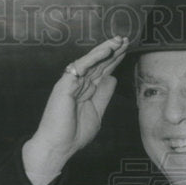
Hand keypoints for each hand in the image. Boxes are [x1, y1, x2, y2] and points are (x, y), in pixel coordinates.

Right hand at [22, 35, 128, 184]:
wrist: (59, 146)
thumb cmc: (74, 133)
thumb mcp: (97, 112)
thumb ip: (104, 95)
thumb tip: (112, 78)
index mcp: (86, 90)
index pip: (102, 70)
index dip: (114, 60)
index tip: (126, 49)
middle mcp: (79, 83)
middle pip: (98, 63)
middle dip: (112, 51)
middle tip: (125, 39)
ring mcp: (71, 83)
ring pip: (90, 61)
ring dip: (105, 50)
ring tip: (118, 40)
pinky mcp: (65, 85)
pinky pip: (80, 67)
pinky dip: (94, 58)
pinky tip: (106, 50)